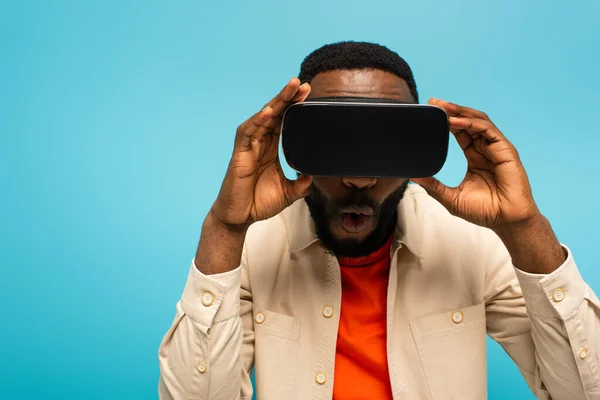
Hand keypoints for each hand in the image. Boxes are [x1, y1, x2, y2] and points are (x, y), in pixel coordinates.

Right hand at [211, 78, 312, 227]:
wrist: (239, 218)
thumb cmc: (258, 203)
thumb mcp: (289, 193)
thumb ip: (302, 184)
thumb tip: (314, 175)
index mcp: (271, 149)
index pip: (284, 121)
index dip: (294, 107)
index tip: (308, 94)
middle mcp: (260, 143)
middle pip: (275, 114)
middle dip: (287, 98)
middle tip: (301, 83)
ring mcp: (249, 147)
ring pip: (262, 118)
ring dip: (276, 102)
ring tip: (289, 89)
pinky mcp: (239, 154)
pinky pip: (247, 133)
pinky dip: (258, 120)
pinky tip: (269, 111)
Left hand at [411, 98, 540, 229]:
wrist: (506, 222)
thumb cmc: (483, 211)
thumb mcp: (450, 197)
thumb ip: (432, 185)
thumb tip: (411, 176)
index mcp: (475, 156)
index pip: (460, 132)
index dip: (446, 121)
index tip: (430, 112)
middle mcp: (485, 149)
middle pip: (467, 121)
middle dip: (451, 110)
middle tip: (432, 102)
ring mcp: (496, 148)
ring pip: (478, 121)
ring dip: (459, 112)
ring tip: (442, 106)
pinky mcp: (505, 151)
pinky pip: (487, 130)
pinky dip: (470, 123)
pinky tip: (454, 122)